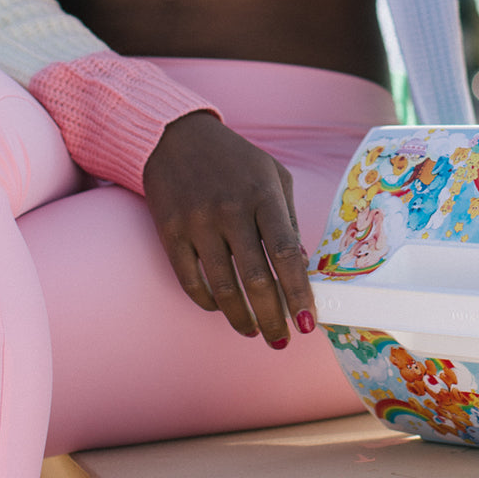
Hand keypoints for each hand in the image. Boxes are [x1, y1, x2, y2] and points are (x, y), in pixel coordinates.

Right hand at [142, 111, 315, 347]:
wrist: (177, 137)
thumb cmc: (236, 159)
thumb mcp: (273, 175)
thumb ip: (287, 219)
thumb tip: (300, 267)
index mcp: (263, 194)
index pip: (286, 253)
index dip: (299, 293)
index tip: (309, 322)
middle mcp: (230, 209)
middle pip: (256, 280)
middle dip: (273, 318)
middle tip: (281, 340)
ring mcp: (197, 222)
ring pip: (223, 288)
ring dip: (241, 318)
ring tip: (254, 331)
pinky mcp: (169, 232)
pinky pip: (190, 281)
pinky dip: (209, 302)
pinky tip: (221, 309)